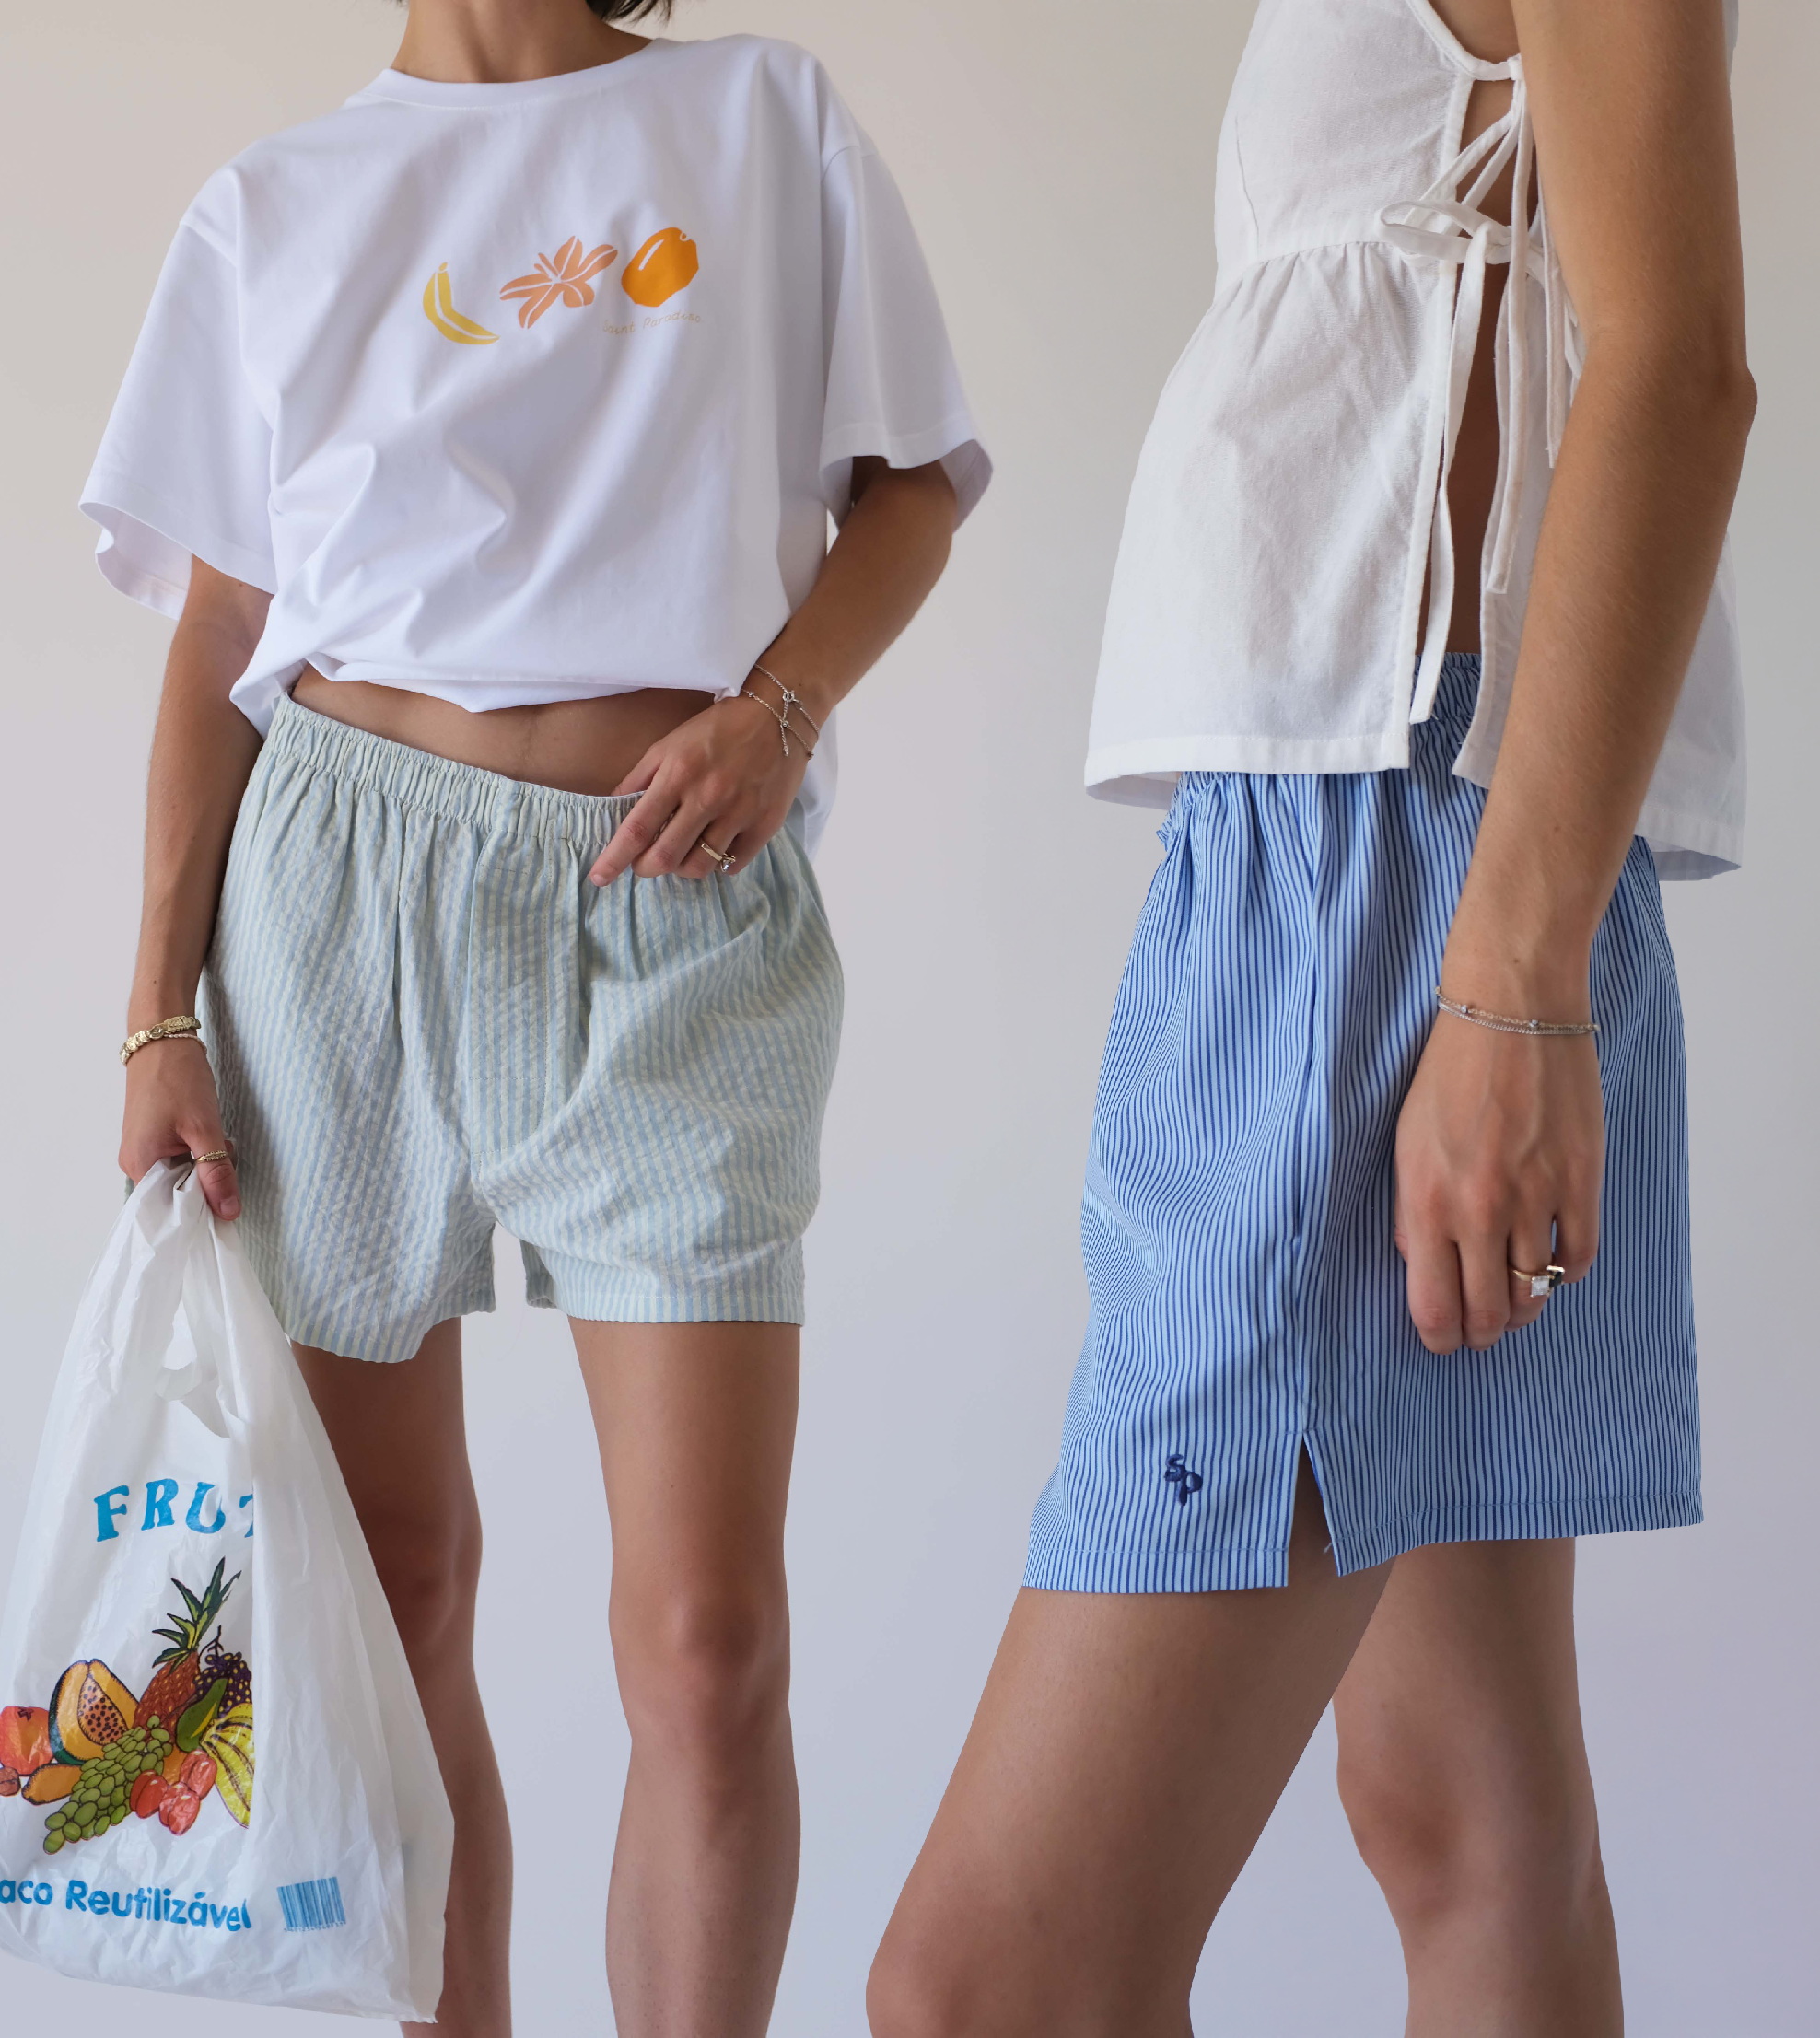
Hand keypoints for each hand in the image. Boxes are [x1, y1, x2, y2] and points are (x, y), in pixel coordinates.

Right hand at [119, 1040, 240, 1220]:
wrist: (163, 1041)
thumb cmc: (178, 1080)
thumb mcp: (204, 1129)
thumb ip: (217, 1173)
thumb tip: (228, 1213)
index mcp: (140, 1166)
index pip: (168, 1212)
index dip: (199, 1213)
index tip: (226, 1206)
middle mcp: (136, 1164)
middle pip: (178, 1195)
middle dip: (208, 1181)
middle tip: (224, 1152)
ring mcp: (145, 1150)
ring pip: (184, 1175)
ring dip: (208, 1163)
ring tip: (219, 1138)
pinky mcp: (155, 1139)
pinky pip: (181, 1159)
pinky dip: (201, 1151)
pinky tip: (211, 1133)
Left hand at [588, 690, 809, 886]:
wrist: (776, 716)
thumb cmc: (715, 730)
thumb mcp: (668, 745)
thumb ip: (638, 778)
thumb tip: (612, 809)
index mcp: (677, 775)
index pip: (637, 828)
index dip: (615, 858)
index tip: (600, 877)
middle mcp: (707, 797)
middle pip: (666, 856)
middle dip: (646, 868)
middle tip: (643, 865)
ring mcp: (739, 814)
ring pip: (699, 866)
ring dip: (681, 868)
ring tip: (680, 855)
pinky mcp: (765, 824)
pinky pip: (733, 864)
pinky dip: (718, 865)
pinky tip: (714, 849)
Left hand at [1392, 1014, 1603, 1353]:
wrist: (1509, 1013)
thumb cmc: (1448, 1072)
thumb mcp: (1404, 1144)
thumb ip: (1411, 1210)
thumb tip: (1420, 1264)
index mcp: (1426, 1201)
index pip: (1433, 1306)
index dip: (1440, 1338)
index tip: (1443, 1342)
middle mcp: (1479, 1210)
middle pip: (1487, 1312)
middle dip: (1482, 1334)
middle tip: (1481, 1334)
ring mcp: (1535, 1197)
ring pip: (1534, 1292)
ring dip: (1523, 1309)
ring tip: (1514, 1306)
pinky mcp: (1581, 1180)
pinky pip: (1578, 1257)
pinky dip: (1564, 1272)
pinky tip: (1550, 1264)